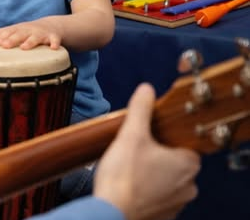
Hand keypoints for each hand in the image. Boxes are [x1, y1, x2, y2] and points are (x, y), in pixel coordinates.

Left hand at [0, 20, 61, 49]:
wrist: (52, 25)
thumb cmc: (30, 31)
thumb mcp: (18, 30)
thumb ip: (5, 33)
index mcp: (20, 29)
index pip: (10, 31)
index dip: (3, 36)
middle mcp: (30, 30)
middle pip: (20, 34)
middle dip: (12, 39)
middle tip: (4, 45)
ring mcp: (41, 33)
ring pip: (35, 37)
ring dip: (30, 42)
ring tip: (23, 47)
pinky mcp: (53, 37)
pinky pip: (55, 40)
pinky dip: (55, 43)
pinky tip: (53, 48)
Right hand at [94, 83, 200, 219]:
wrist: (110, 212)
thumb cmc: (123, 178)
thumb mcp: (131, 134)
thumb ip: (140, 110)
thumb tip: (146, 91)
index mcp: (187, 164)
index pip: (184, 143)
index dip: (165, 137)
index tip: (150, 135)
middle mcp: (188, 186)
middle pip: (174, 161)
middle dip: (155, 155)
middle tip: (134, 150)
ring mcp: (176, 203)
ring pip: (166, 180)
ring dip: (151, 174)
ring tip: (128, 168)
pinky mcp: (162, 215)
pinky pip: (157, 197)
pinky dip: (145, 190)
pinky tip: (128, 184)